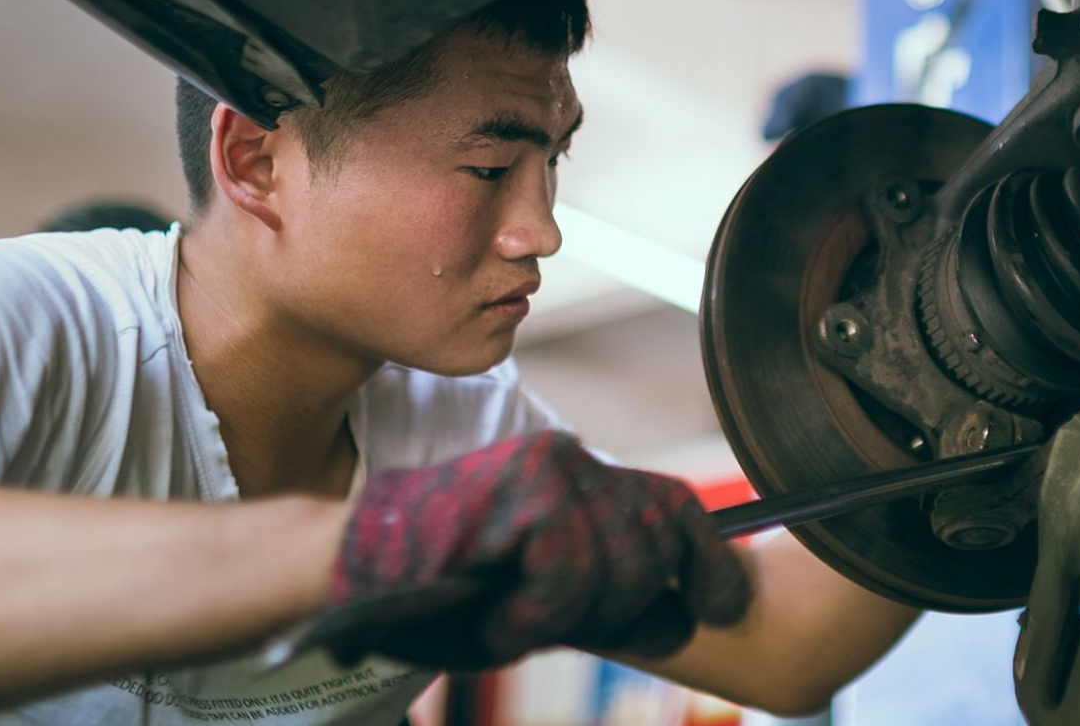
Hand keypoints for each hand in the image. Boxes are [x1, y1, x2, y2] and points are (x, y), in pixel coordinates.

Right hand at [327, 430, 750, 669]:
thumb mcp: (546, 597)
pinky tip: (497, 618)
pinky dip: (535, 613)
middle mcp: (572, 459)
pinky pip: (569, 571)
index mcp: (580, 480)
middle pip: (656, 543)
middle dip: (622, 604)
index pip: (674, 506)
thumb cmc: (447, 591)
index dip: (707, 561)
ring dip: (570, 615)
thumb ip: (609, 591)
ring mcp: (548, 465)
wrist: (358, 569)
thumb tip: (688, 612)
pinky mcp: (523, 484)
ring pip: (619, 562)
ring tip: (511, 618)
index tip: (721, 603)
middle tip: (547, 620)